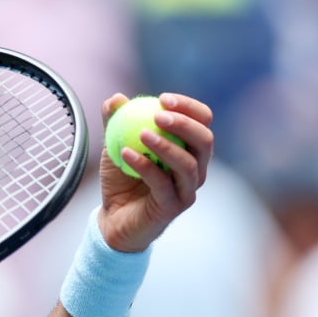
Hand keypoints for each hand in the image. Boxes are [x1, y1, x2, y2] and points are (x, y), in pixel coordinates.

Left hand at [97, 92, 212, 252]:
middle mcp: (195, 168)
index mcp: (189, 148)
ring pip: (188, 164)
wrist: (113, 218)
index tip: (163, 99)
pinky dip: (145, 166)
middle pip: (204, 141)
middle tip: (158, 115)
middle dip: (185, 124)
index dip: (188, 108)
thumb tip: (116, 99)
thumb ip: (115, 122)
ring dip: (166, 146)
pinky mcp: (173, 207)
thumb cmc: (121, 178)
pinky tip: (126, 154)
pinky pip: (163, 184)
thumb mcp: (114, 145)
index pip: (202, 121)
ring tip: (142, 134)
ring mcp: (187, 190)